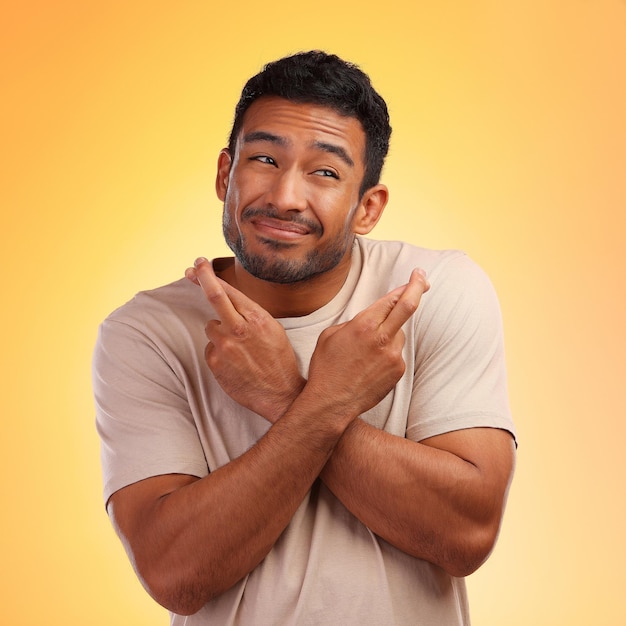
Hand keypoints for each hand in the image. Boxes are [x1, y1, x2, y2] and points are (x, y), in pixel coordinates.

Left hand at [186, 258, 304, 421]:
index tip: (200, 264)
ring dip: (221, 332)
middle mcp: (238, 330)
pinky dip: (219, 350)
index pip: (228, 290)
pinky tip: (235, 361)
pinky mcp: (215, 363)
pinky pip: (211, 348)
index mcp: (257, 319)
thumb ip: (251, 315)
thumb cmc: (280, 360)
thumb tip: (230, 301)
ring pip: (211, 327)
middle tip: (190, 269)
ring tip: (240, 348)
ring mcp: (224, 347)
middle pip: (213, 297)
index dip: (210, 275)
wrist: (280, 395)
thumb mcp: (273, 329)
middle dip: (201, 278)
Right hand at [305, 269, 429, 422]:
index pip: (392, 298)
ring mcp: (393, 356)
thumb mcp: (331, 335)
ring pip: (399, 334)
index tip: (415, 276)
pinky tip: (369, 364)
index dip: (406, 285)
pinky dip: (387, 352)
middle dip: (418, 288)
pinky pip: (396, 353)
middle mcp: (382, 338)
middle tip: (424, 279)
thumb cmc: (326, 367)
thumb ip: (355, 321)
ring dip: (389, 333)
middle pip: (409, 307)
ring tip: (365, 351)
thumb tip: (372, 317)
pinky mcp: (398, 371)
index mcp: (364, 325)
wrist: (331, 403)